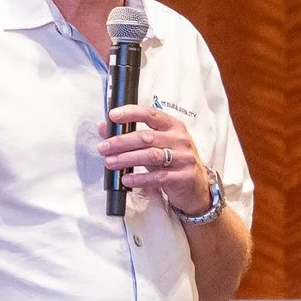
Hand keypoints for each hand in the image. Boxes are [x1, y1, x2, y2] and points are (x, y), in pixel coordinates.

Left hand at [97, 102, 211, 212]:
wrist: (196, 187)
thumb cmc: (173, 162)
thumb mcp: (155, 146)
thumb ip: (131, 136)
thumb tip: (104, 127)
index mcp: (173, 126)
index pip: (151, 114)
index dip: (131, 113)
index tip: (113, 116)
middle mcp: (180, 139)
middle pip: (146, 137)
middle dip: (121, 142)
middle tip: (103, 148)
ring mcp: (184, 158)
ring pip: (150, 156)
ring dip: (126, 159)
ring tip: (110, 163)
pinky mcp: (183, 177)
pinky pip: (158, 177)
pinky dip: (139, 178)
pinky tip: (126, 179)